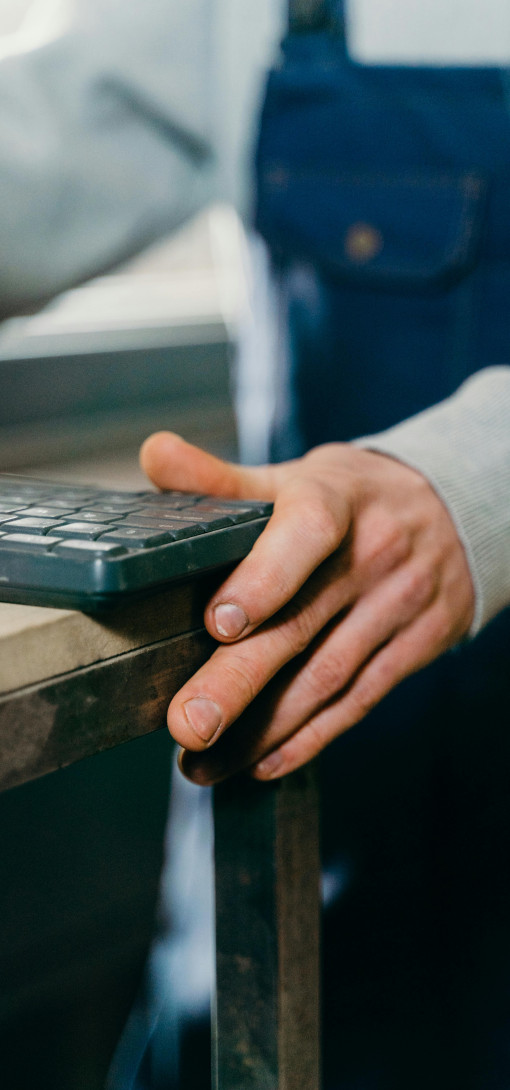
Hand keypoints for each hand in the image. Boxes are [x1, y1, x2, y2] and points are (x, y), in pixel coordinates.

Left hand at [140, 431, 474, 782]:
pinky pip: (360, 699)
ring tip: (202, 761)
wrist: (454, 509)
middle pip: (301, 624)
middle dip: (239, 680)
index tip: (219, 622)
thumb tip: (153, 454)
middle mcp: (374, 553)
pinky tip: (263, 761)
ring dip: (264, 728)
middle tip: (187, 722)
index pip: (305, 534)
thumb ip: (221, 480)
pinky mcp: (419, 643)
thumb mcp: (296, 478)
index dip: (264, 579)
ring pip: (327, 677)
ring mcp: (401, 603)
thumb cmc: (353, 498)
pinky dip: (310, 737)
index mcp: (336, 500)